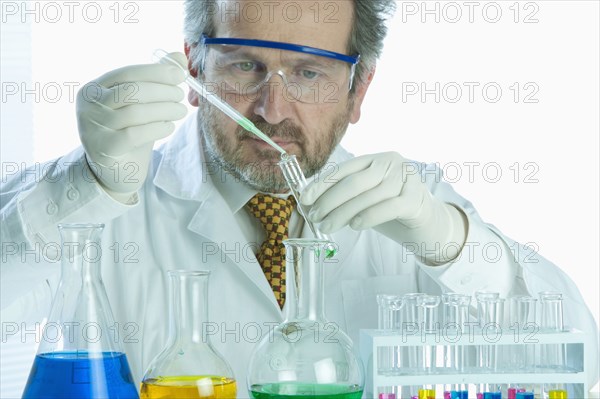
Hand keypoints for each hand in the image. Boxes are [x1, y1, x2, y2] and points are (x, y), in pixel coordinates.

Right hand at [77, 52, 187, 202]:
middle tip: (180, 96)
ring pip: (135, 112)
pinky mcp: (104, 149)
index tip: (180, 74)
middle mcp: (88, 106)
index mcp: (94, 89)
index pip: (127, 73)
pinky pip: (135, 134)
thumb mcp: (141, 105)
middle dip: (162, 91)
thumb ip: (155, 80)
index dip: (156, 71)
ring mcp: (93, 128)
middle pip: (131, 91)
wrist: (115, 171)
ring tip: (180, 111)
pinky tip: (169, 127)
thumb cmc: (128, 133)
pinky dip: (158, 128)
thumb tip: (178, 58)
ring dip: (165, 109)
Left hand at [300, 152, 466, 264]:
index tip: (305, 199)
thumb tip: (312, 205)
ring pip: (367, 196)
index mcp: (376, 159)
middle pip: (354, 182)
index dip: (322, 184)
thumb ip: (346, 197)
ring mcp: (405, 179)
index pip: (344, 169)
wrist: (429, 223)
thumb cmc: (392, 209)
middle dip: (329, 200)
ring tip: (327, 226)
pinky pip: (387, 207)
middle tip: (314, 217)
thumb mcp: (368, 197)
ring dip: (343, 213)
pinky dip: (369, 216)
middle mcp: (391, 163)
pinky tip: (355, 225)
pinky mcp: (415, 199)